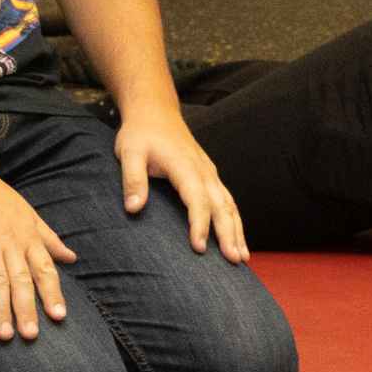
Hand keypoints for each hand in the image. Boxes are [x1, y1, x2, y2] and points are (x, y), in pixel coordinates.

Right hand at [0, 151, 77, 341]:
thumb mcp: (24, 210)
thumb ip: (48, 237)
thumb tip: (71, 257)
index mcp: (26, 233)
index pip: (44, 267)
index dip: (52, 292)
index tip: (59, 317)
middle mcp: (8, 239)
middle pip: (22, 278)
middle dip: (28, 308)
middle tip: (32, 336)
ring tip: (4, 335)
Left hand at [115, 110, 248, 262]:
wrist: (155, 111)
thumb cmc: (141, 133)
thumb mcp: (129, 152)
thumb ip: (132, 180)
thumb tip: (133, 208)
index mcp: (184, 165)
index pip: (196, 199)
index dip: (199, 224)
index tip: (198, 247)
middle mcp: (203, 170)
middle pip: (221, 205)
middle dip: (229, 234)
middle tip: (234, 260)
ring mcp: (210, 172)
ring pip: (229, 204)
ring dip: (237, 231)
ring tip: (242, 258)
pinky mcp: (210, 176)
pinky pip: (227, 200)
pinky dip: (235, 221)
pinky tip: (238, 239)